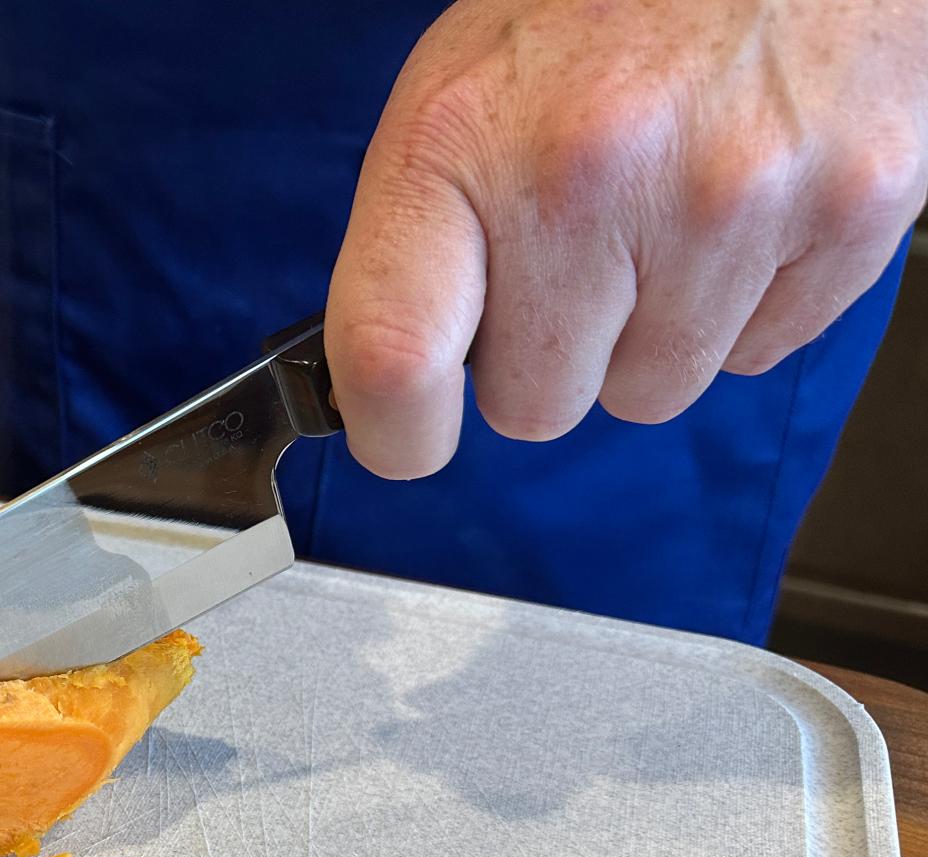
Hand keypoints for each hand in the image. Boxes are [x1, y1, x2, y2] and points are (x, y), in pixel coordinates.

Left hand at [326, 0, 927, 477]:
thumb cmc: (601, 9)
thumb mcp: (458, 97)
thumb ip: (416, 249)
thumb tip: (391, 391)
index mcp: (462, 141)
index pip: (393, 359)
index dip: (394, 432)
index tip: (407, 431)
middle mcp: (590, 174)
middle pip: (532, 407)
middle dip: (544, 355)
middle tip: (572, 249)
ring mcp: (731, 200)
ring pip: (647, 393)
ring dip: (647, 331)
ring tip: (662, 210)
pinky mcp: (848, 214)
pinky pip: (754, 357)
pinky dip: (740, 304)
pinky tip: (735, 207)